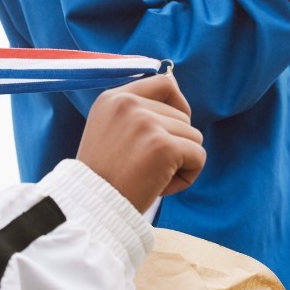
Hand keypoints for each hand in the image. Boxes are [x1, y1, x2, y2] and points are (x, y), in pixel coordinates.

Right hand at [77, 74, 205, 212]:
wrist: (91, 207)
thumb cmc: (103, 178)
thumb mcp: (109, 131)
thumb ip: (137, 115)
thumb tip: (180, 109)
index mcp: (114, 98)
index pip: (164, 83)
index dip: (178, 104)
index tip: (173, 127)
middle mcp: (129, 104)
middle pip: (183, 116)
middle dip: (175, 143)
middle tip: (147, 167)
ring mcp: (147, 123)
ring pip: (194, 136)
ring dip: (181, 161)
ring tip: (152, 177)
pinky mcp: (164, 146)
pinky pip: (199, 156)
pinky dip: (188, 176)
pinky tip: (162, 187)